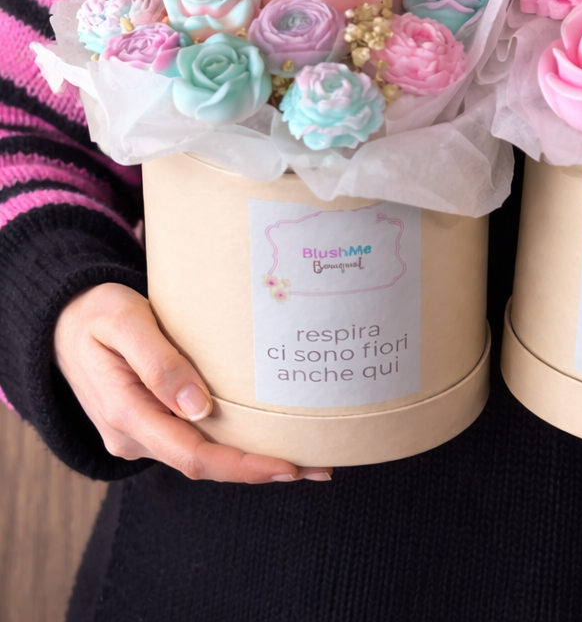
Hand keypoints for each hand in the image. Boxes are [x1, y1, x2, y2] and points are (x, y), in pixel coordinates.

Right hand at [54, 283, 330, 483]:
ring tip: (307, 455)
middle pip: (202, 464)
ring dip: (250, 459)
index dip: (242, 465)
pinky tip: (265, 437)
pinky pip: (193, 442)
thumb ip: (158, 362)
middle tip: (319, 465)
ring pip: (200, 457)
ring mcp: (139, 435)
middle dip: (260, 469)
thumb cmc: (97, 312)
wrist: (62, 322)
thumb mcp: (124, 320)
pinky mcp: (150, 424)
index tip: (287, 465)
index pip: (191, 454)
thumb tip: (199, 408)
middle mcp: (132, 435)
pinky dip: (231, 444)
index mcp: (124, 412)